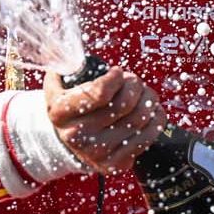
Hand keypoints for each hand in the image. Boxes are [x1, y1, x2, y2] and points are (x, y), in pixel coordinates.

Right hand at [44, 66, 165, 173]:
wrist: (68, 141)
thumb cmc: (70, 106)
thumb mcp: (57, 84)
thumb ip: (65, 64)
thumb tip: (71, 50)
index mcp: (60, 113)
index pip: (99, 93)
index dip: (116, 78)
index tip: (117, 72)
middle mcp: (77, 136)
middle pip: (123, 104)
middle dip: (135, 85)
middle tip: (134, 80)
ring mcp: (97, 153)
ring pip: (139, 118)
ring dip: (148, 98)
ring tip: (144, 92)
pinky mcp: (115, 164)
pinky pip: (148, 137)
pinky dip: (156, 118)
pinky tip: (152, 109)